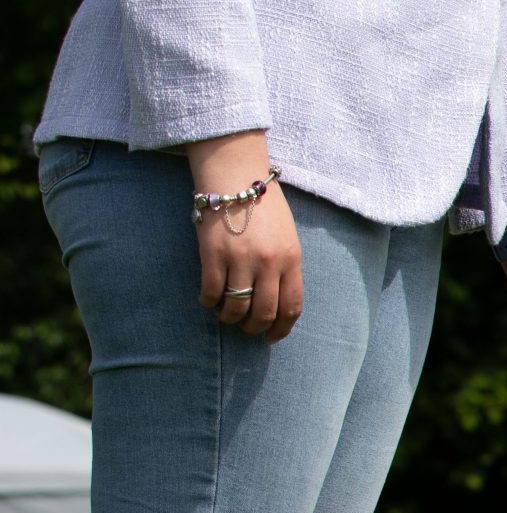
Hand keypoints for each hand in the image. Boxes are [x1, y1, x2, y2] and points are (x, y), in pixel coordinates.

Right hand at [188, 130, 301, 343]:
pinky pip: (210, 291)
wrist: (235, 175)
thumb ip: (286, 267)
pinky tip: (207, 301)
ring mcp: (241, 259)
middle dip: (255, 328)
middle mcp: (269, 263)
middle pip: (264, 312)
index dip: (281, 328)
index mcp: (292, 259)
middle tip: (246, 328)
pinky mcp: (213, 252)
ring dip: (230, 318)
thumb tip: (278, 301)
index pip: (291, 307)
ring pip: (236, 307)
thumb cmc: (263, 206)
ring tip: (226, 315)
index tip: (271, 337)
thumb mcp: (288, 237)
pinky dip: (208, 302)